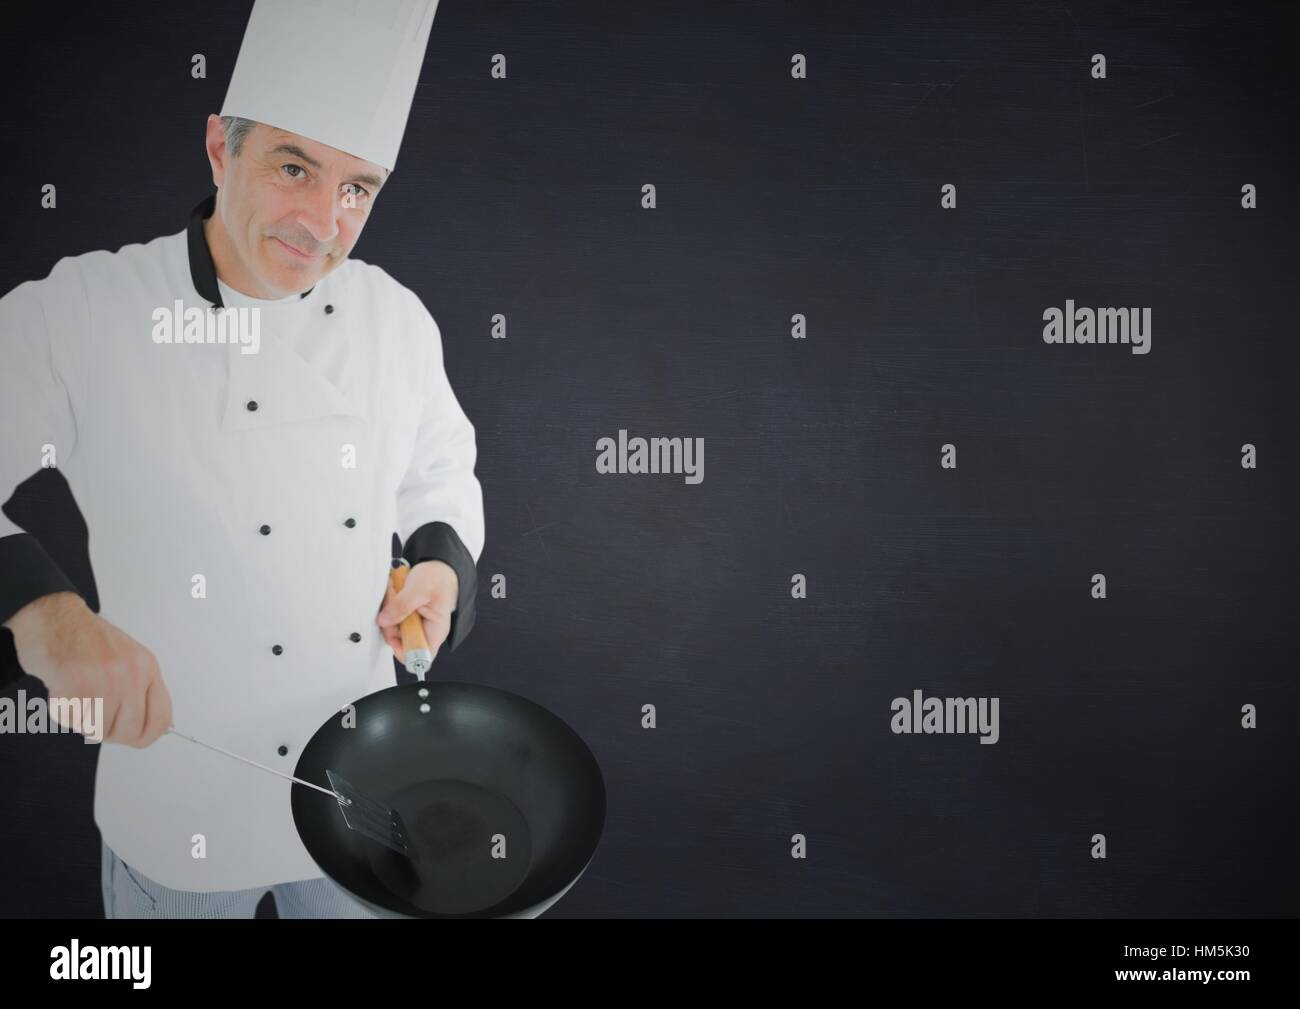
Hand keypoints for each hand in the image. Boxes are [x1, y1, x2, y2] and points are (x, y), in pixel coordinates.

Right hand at [4, 592, 172, 746]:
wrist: (54, 616)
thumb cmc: (86, 639)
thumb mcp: (129, 659)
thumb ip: (143, 691)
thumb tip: (159, 727)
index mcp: (147, 668)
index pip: (161, 720)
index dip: (144, 736)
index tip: (132, 736)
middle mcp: (132, 675)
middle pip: (129, 733)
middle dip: (109, 731)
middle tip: (95, 713)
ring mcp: (106, 680)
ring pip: (98, 731)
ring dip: (82, 719)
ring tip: (78, 693)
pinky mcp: (78, 685)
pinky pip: (72, 721)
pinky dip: (63, 711)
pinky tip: (63, 688)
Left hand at [375, 560, 458, 668]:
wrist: (440, 566)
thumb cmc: (439, 578)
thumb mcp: (420, 589)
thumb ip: (402, 606)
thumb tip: (384, 621)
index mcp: (435, 630)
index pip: (420, 656)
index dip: (404, 651)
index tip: (393, 635)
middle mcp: (425, 631)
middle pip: (401, 642)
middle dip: (391, 624)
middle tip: (393, 605)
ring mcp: (415, 624)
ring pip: (394, 630)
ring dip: (389, 613)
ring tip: (395, 594)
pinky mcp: (407, 617)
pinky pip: (392, 619)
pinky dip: (389, 607)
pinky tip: (395, 595)